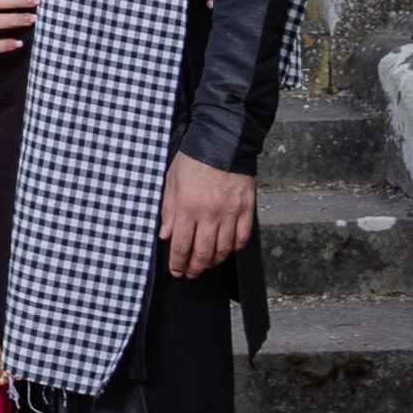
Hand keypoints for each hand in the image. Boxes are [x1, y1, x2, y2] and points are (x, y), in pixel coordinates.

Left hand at [156, 153, 253, 278]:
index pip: (182, 246)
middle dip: (195, 268)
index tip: (176, 271)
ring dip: (214, 261)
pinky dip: (234, 248)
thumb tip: (165, 235)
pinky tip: (227, 249)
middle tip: (190, 273)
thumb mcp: (172, 180)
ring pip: (223, 249)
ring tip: (207, 264)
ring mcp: (231, 212)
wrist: (224, 139)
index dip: (178, 264)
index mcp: (189, 207)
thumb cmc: (195, 157)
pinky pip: (242, 237)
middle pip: (203, 253)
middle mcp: (211, 214)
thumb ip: (169, 210)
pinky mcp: (247, 208)